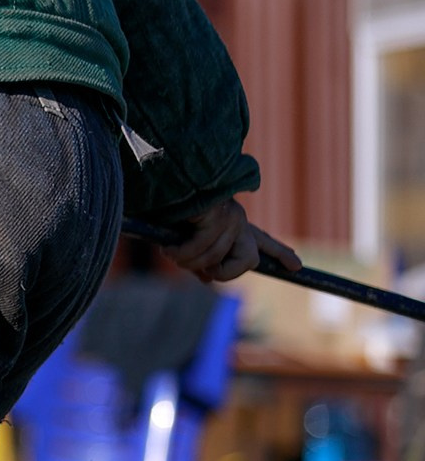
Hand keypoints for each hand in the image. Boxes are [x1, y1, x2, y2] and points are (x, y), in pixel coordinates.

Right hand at [165, 196, 298, 283]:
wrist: (163, 181)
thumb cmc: (169, 209)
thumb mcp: (185, 239)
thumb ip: (200, 259)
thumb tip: (208, 279)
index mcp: (232, 223)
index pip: (261, 240)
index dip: (279, 253)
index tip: (296, 265)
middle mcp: (238, 220)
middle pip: (249, 259)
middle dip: (226, 272)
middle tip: (202, 271)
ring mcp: (231, 218)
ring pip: (218, 258)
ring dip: (190, 263)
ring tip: (171, 254)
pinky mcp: (220, 215)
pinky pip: (203, 248)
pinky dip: (183, 253)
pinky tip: (169, 248)